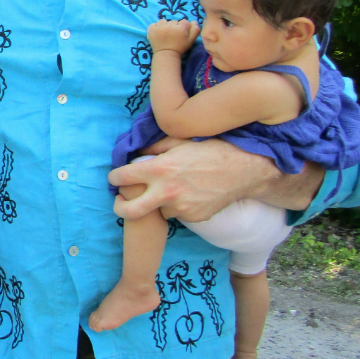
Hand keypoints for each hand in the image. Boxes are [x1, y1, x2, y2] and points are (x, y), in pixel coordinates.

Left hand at [108, 138, 278, 221]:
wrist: (244, 170)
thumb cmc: (211, 150)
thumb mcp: (180, 140)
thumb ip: (154, 147)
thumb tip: (136, 152)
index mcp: (159, 169)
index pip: (122, 177)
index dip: (114, 177)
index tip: (115, 178)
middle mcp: (167, 192)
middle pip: (130, 210)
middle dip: (119, 207)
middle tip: (120, 202)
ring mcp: (181, 208)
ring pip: (157, 210)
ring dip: (158, 203)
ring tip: (170, 190)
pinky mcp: (194, 218)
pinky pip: (177, 214)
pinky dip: (177, 206)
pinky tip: (188, 194)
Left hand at [147, 19, 199, 53]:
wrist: (166, 55)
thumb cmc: (180, 48)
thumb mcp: (191, 40)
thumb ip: (195, 30)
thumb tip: (193, 21)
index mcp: (181, 28)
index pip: (184, 21)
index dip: (183, 27)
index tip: (181, 33)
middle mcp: (170, 25)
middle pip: (174, 21)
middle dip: (174, 27)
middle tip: (173, 35)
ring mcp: (159, 27)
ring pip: (164, 21)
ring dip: (164, 26)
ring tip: (165, 33)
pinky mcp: (151, 29)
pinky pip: (154, 24)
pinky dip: (155, 28)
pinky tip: (158, 33)